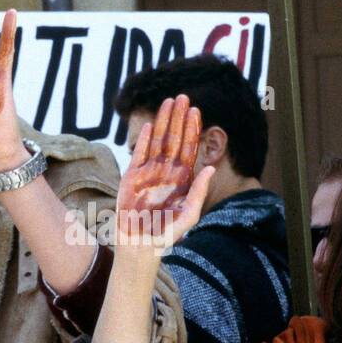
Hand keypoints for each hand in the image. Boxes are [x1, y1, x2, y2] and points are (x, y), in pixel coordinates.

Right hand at [116, 95, 214, 250]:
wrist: (141, 245)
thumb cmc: (167, 233)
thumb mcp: (189, 214)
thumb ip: (199, 191)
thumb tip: (209, 168)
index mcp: (182, 179)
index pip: (189, 148)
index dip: (192, 129)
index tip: (196, 111)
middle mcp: (166, 172)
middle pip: (174, 139)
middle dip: (178, 118)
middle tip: (183, 97)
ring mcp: (148, 173)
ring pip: (158, 141)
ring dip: (163, 122)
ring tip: (168, 102)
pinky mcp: (131, 177)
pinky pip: (139, 154)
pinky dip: (144, 140)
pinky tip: (151, 124)